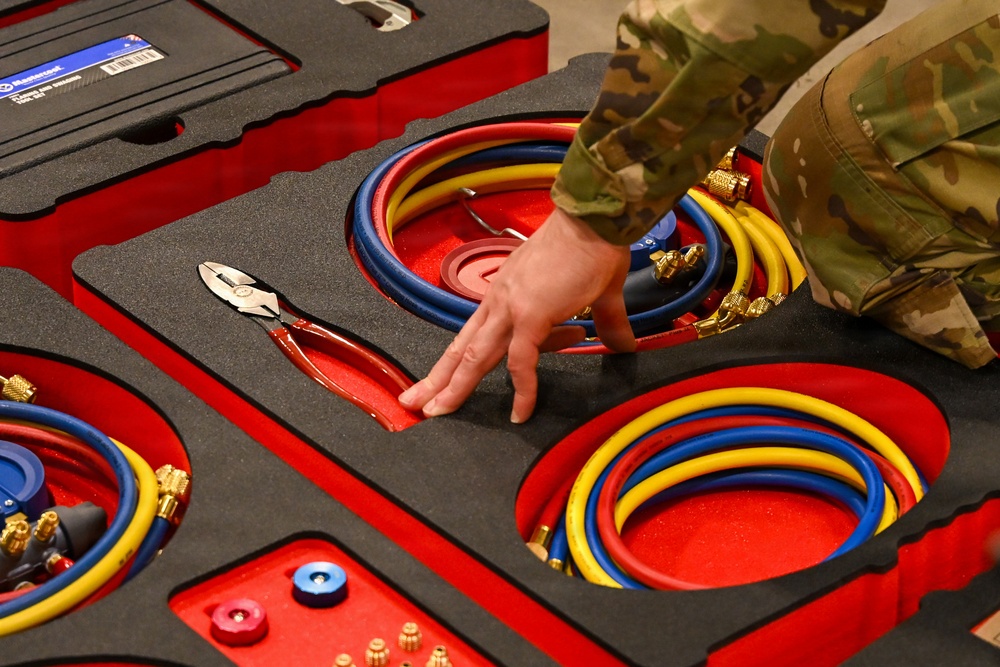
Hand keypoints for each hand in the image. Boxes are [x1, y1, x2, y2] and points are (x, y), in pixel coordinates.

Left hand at [398, 207, 634, 422]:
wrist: (597, 221)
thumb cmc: (594, 246)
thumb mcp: (596, 293)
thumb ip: (605, 322)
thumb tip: (622, 344)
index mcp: (506, 294)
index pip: (472, 334)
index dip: (453, 360)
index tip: (438, 380)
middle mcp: (500, 301)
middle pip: (461, 348)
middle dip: (437, 379)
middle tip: (414, 403)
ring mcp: (512, 308)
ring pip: (474, 357)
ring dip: (454, 387)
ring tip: (436, 412)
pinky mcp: (531, 315)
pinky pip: (521, 361)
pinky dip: (521, 389)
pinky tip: (521, 413)